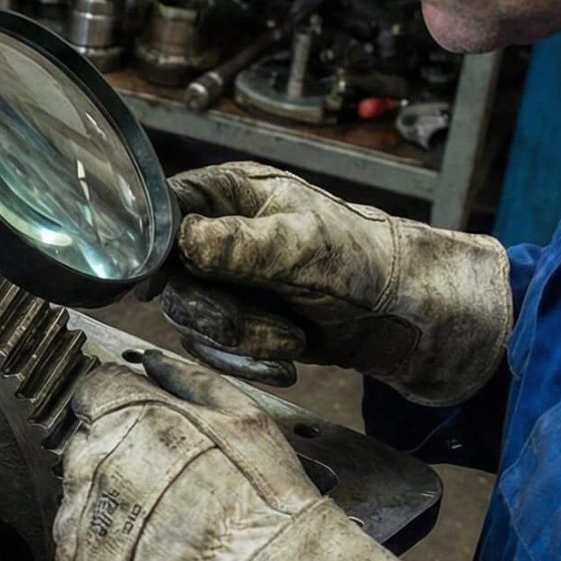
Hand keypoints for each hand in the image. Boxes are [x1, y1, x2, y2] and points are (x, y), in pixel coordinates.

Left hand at [55, 350, 445, 560]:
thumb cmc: (264, 504)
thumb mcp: (243, 418)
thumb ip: (186, 380)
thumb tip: (151, 363)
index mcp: (121, 415)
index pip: (96, 393)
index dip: (125, 410)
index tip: (151, 432)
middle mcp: (85, 465)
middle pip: (86, 451)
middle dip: (122, 464)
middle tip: (176, 494)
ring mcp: (75, 527)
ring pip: (80, 508)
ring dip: (113, 516)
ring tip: (171, 538)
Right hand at [156, 162, 512, 406]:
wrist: (405, 315)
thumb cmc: (364, 260)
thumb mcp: (303, 247)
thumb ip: (239, 244)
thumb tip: (181, 241)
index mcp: (230, 194)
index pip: (166, 209)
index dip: (155, 247)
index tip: (160, 281)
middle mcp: (218, 234)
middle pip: (172, 277)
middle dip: (219, 314)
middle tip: (268, 329)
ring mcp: (225, 280)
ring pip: (190, 318)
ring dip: (240, 341)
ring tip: (293, 341)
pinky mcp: (235, 320)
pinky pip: (212, 348)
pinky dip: (247, 363)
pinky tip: (285, 366)